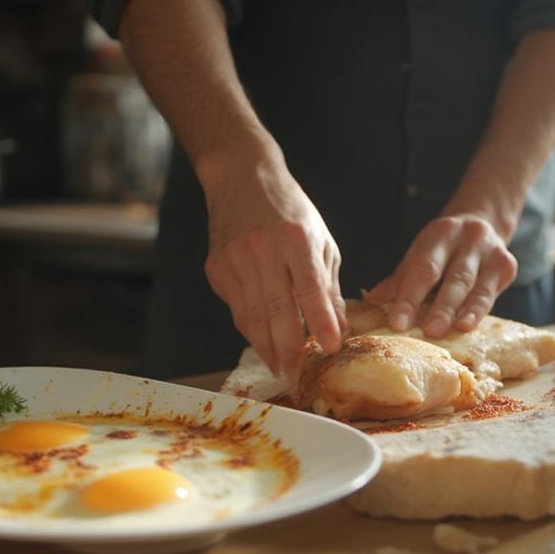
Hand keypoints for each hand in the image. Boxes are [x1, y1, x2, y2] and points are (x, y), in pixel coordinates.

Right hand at [202, 148, 346, 374]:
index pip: (310, 289)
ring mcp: (235, 259)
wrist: (241, 179)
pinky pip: (237, 309)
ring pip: (252, 316)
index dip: (321, 322)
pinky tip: (264, 341)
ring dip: (267, 347)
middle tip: (298, 374)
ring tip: (281, 367)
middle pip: (276, 309)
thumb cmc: (290, 211)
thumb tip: (338, 327)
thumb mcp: (321, 240)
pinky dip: (251, 329)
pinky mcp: (216, 268)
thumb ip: (328, 285)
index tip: (331, 348)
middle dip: (289, 348)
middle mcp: (263, 249)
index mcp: (297, 238)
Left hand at [367, 214, 516, 337]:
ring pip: (474, 286)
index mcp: (441, 233)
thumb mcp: (422, 254)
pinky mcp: (507, 266)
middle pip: (453, 277)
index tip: (398, 322)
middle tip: (427, 331)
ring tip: (449, 330)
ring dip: (461, 311)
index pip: (424, 267)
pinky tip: (468, 325)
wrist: (483, 223)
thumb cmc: (445, 247)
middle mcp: (469, 238)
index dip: (410, 296)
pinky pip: (490, 293)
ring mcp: (491, 251)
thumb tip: (374, 300)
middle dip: (440, 306)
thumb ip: (401, 278)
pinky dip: (478, 311)